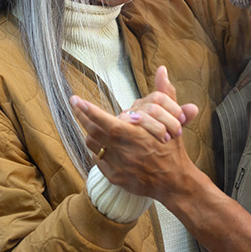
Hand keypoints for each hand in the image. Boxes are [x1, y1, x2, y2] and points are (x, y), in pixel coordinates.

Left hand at [70, 94, 193, 199]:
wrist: (175, 182)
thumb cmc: (173, 149)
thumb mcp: (172, 119)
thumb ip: (165, 93)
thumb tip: (162, 69)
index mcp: (134, 135)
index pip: (104, 121)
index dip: (88, 110)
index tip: (76, 100)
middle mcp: (122, 150)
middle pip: (92, 132)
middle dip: (82, 117)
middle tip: (76, 106)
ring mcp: (116, 165)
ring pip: (92, 145)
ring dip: (90, 133)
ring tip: (90, 125)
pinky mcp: (114, 177)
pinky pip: (98, 161)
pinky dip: (97, 151)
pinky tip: (101, 145)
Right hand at [118, 66, 198, 141]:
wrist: (141, 164)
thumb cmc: (156, 143)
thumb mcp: (170, 128)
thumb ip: (181, 117)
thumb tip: (194, 108)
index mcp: (147, 104)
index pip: (160, 96)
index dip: (174, 108)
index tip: (183, 120)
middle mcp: (135, 108)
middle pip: (154, 103)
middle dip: (169, 119)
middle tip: (177, 133)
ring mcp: (126, 118)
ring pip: (144, 113)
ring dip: (159, 127)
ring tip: (166, 139)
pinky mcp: (118, 128)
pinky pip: (128, 123)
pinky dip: (142, 128)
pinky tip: (151, 137)